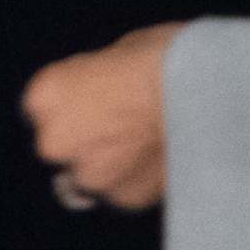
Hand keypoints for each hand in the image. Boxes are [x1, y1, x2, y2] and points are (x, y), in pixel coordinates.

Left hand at [21, 22, 184, 211]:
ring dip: (112, 163)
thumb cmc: (166, 58)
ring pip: (92, 173)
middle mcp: (56, 140)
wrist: (206, 94)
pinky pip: (125, 190)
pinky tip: (163, 156)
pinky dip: (140, 179)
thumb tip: (103, 92)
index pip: (43, 107)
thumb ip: (95, 80)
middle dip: (86, 137)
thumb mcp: (118, 51)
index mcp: (47, 94)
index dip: (74, 102)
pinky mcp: (124, 198)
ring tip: (148, 141)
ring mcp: (89, 174)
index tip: (98, 98)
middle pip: (61, 144)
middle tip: (124, 121)